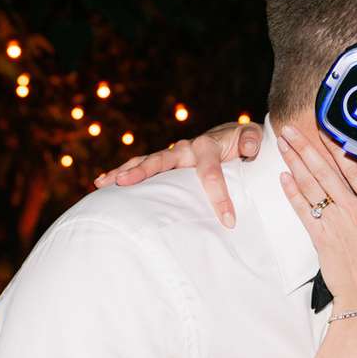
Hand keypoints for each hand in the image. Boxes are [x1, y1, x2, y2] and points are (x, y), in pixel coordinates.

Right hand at [94, 122, 261, 228]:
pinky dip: (123, 172)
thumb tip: (247, 150)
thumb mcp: (253, 137)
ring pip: (145, 162)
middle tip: (125, 182)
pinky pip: (143, 166)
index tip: (228, 221)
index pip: (210, 173)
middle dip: (143, 171)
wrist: (233, 136)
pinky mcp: (167, 164)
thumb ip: (252, 141)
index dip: (218, 197)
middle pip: (161, 160)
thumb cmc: (244, 142)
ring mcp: (173, 156)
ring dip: (125, 171)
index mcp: (208, 146)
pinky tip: (102, 182)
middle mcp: (186, 148)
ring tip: (104, 182)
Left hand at [277, 125, 356, 312]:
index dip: (338, 148)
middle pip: (327, 172)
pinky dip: (292, 192)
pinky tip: (283, 176)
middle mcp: (355, 211)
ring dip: (294, 163)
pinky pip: (303, 210)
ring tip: (282, 144)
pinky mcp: (320, 239)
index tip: (325, 129)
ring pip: (312, 187)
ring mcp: (335, 224)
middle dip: (306, 148)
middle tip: (289, 129)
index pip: (355, 170)